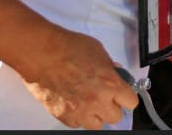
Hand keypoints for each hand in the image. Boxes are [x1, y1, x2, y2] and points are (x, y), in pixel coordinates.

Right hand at [18, 29, 138, 128]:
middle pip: (116, 116)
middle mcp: (98, 101)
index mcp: (110, 83)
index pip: (131, 102)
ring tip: (86, 101)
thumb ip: (109, 65)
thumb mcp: (96, 49)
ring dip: (95, 114)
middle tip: (102, 95)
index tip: (121, 93)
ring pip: (97, 124)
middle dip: (110, 106)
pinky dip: (77, 115)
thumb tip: (115, 72)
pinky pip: (78, 124)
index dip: (125, 96)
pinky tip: (72, 102)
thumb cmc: (65, 46)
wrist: (40, 52)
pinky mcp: (65, 116)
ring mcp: (81, 111)